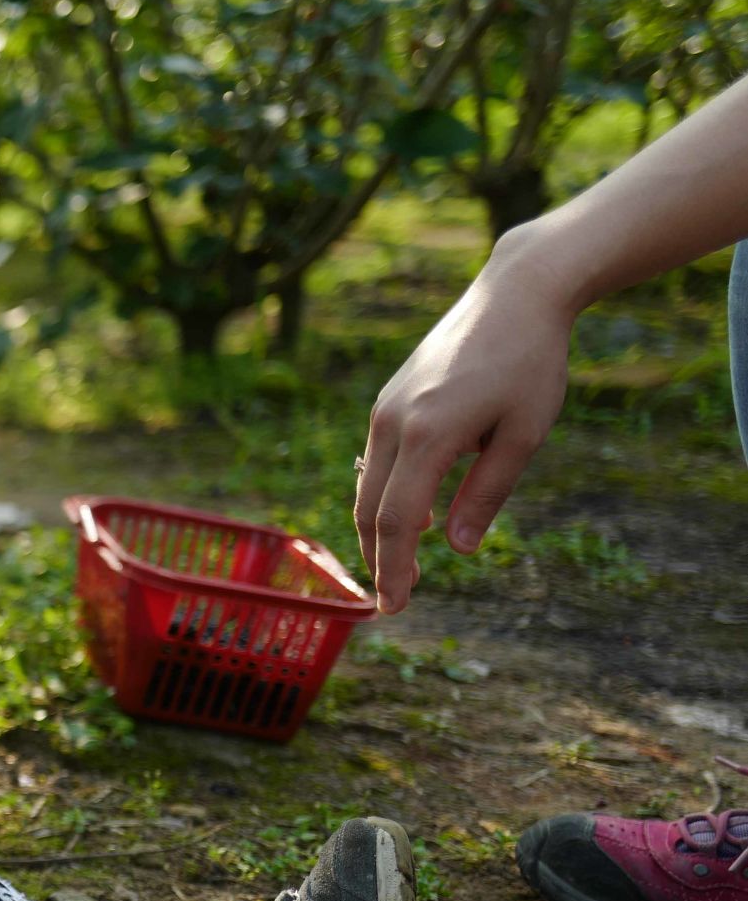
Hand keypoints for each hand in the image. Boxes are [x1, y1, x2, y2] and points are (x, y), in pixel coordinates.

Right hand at [357, 241, 576, 612]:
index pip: (399, 522)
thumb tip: (458, 547)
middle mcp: (393, 422)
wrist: (515, 293)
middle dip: (380, 559)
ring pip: (368, 486)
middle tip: (396, 599)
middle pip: (371, 510)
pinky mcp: (389, 399)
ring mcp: (385, 408)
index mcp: (429, 435)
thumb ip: (488, 492)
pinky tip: (417, 512)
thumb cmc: (532, 362)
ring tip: (402, 564)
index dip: (393, 570)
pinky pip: (377, 460)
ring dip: (381, 529)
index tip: (395, 608)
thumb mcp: (525, 432)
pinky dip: (386, 494)